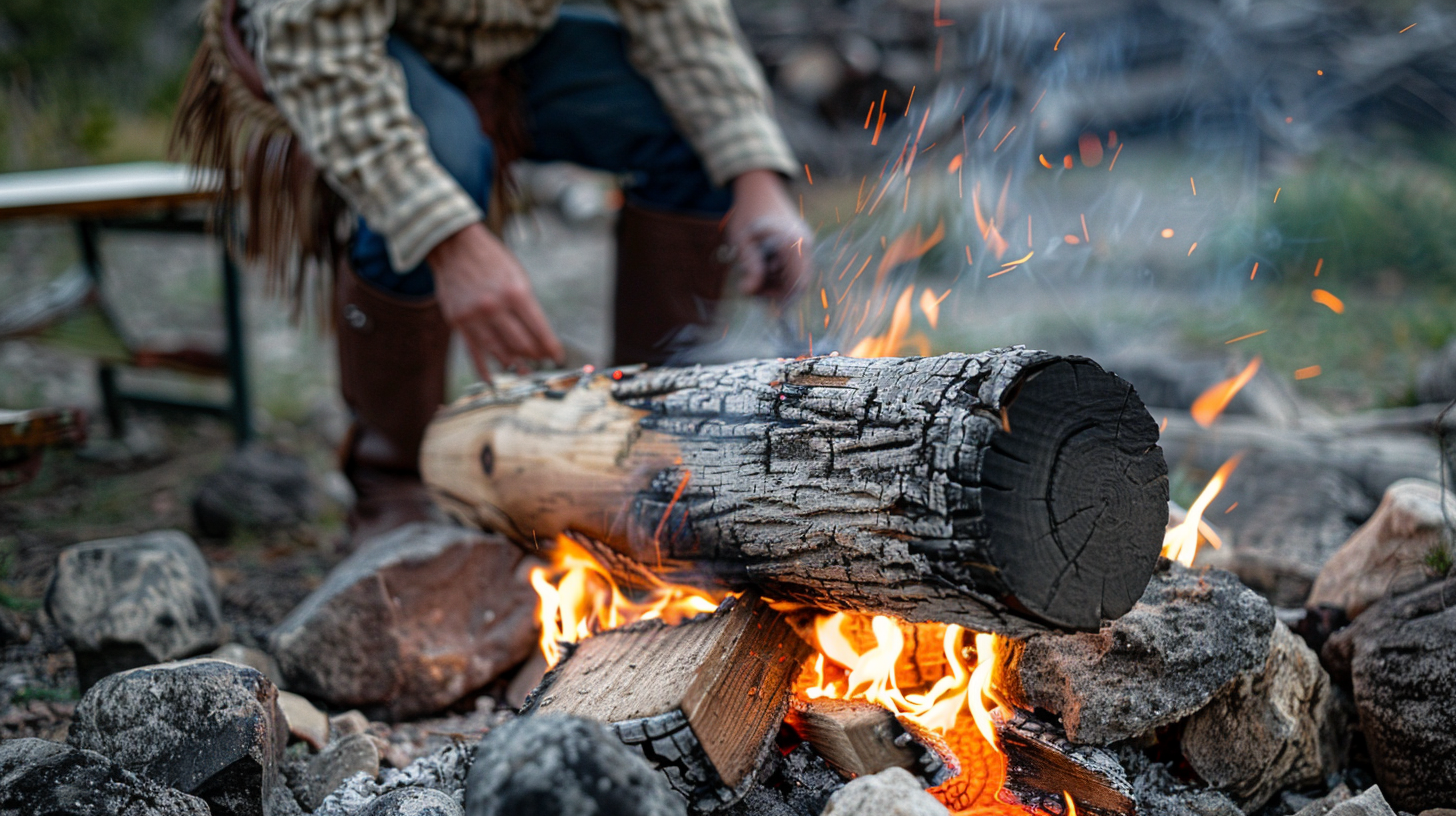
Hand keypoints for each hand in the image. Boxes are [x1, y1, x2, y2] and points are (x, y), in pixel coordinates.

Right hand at [427, 222, 563, 379]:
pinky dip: (485, 369)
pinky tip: (494, 380)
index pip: (540, 330)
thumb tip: (538, 337)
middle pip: (522, 345)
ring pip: (500, 352)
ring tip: (525, 370)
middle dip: (536, 356)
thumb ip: (527, 307)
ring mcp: (474, 317)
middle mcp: (495, 307)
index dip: (551, 348)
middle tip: (542, 360)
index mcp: (516, 293)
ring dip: (515, 364)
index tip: (557, 357)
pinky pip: (474, 354)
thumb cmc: (492, 260)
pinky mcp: (458, 323)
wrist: (455, 246)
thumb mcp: (517, 276)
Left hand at [725, 170, 812, 300]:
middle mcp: (804, 242)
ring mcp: (805, 240)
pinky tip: (764, 263)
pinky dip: (781, 270)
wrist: (759, 187)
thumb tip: (750, 291)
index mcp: (792, 244)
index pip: (797, 284)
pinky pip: (796, 264)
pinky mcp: (802, 239)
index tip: (759, 298)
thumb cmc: (748, 212)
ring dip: (778, 280)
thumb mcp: (742, 241)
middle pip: (799, 282)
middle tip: (752, 286)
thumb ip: (750, 266)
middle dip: (777, 290)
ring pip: (798, 274)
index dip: (781, 299)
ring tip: (754, 273)